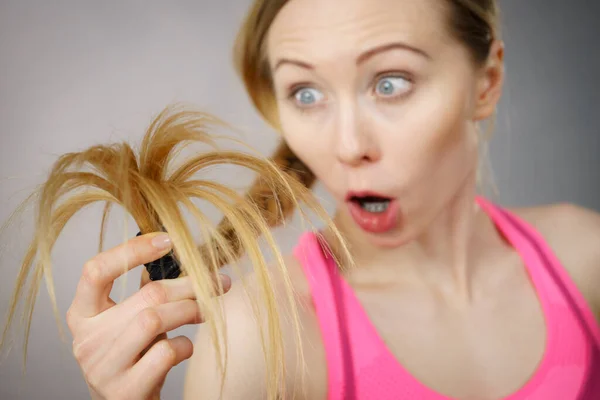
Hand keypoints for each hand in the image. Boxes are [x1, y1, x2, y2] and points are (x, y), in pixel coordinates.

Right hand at [65, 233, 230, 399]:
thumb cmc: (132, 355)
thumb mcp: (128, 322)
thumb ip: (144, 294)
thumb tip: (185, 255)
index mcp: (82, 314)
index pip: (96, 270)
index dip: (132, 250)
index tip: (168, 239)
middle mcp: (85, 339)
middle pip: (145, 295)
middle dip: (189, 286)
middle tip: (218, 282)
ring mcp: (102, 367)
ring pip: (155, 319)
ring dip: (191, 310)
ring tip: (205, 311)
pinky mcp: (124, 390)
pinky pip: (165, 353)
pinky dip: (185, 345)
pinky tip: (185, 347)